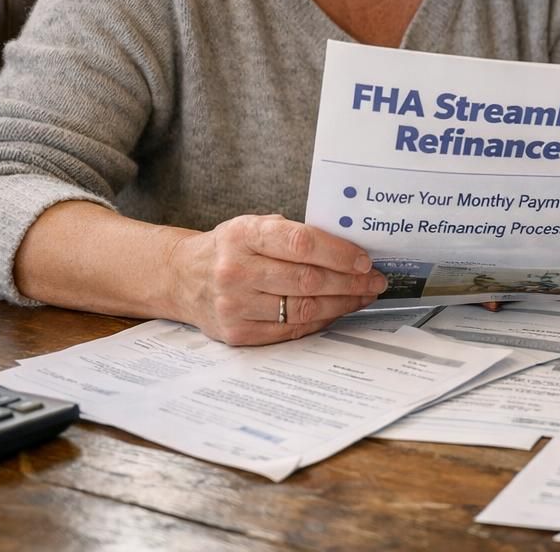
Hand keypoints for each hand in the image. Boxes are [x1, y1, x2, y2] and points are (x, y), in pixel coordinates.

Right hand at [168, 214, 386, 344]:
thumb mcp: (254, 227)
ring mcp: (234, 305)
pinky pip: (290, 330)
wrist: (183, 276)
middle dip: (350, 282)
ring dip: (342, 304)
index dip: (339, 253)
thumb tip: (349, 248)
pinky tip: (336, 311)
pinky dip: (320, 321)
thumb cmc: (230, 248)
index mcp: (243, 235)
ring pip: (303, 308)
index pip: (301, 243)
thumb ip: (294, 234)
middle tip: (375, 280)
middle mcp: (236, 270)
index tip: (365, 260)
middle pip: (308, 280)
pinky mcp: (237, 332)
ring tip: (363, 296)